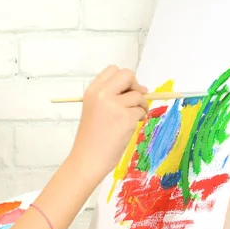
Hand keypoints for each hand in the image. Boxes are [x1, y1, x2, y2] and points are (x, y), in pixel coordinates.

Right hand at [69, 65, 148, 180]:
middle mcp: (101, 95)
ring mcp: (114, 106)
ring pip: (138, 95)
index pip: (113, 70)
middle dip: (135, 86)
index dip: (123, 79)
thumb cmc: (92, 137)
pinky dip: (139, 118)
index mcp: (91, 91)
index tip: (124, 92)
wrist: (88, 158)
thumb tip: (141, 89)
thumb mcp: (94, 109)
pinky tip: (128, 128)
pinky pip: (141, 111)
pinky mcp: (126, 118)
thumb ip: (110, 96)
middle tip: (134, 100)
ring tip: (130, 119)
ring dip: (140, 105)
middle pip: (127, 74)